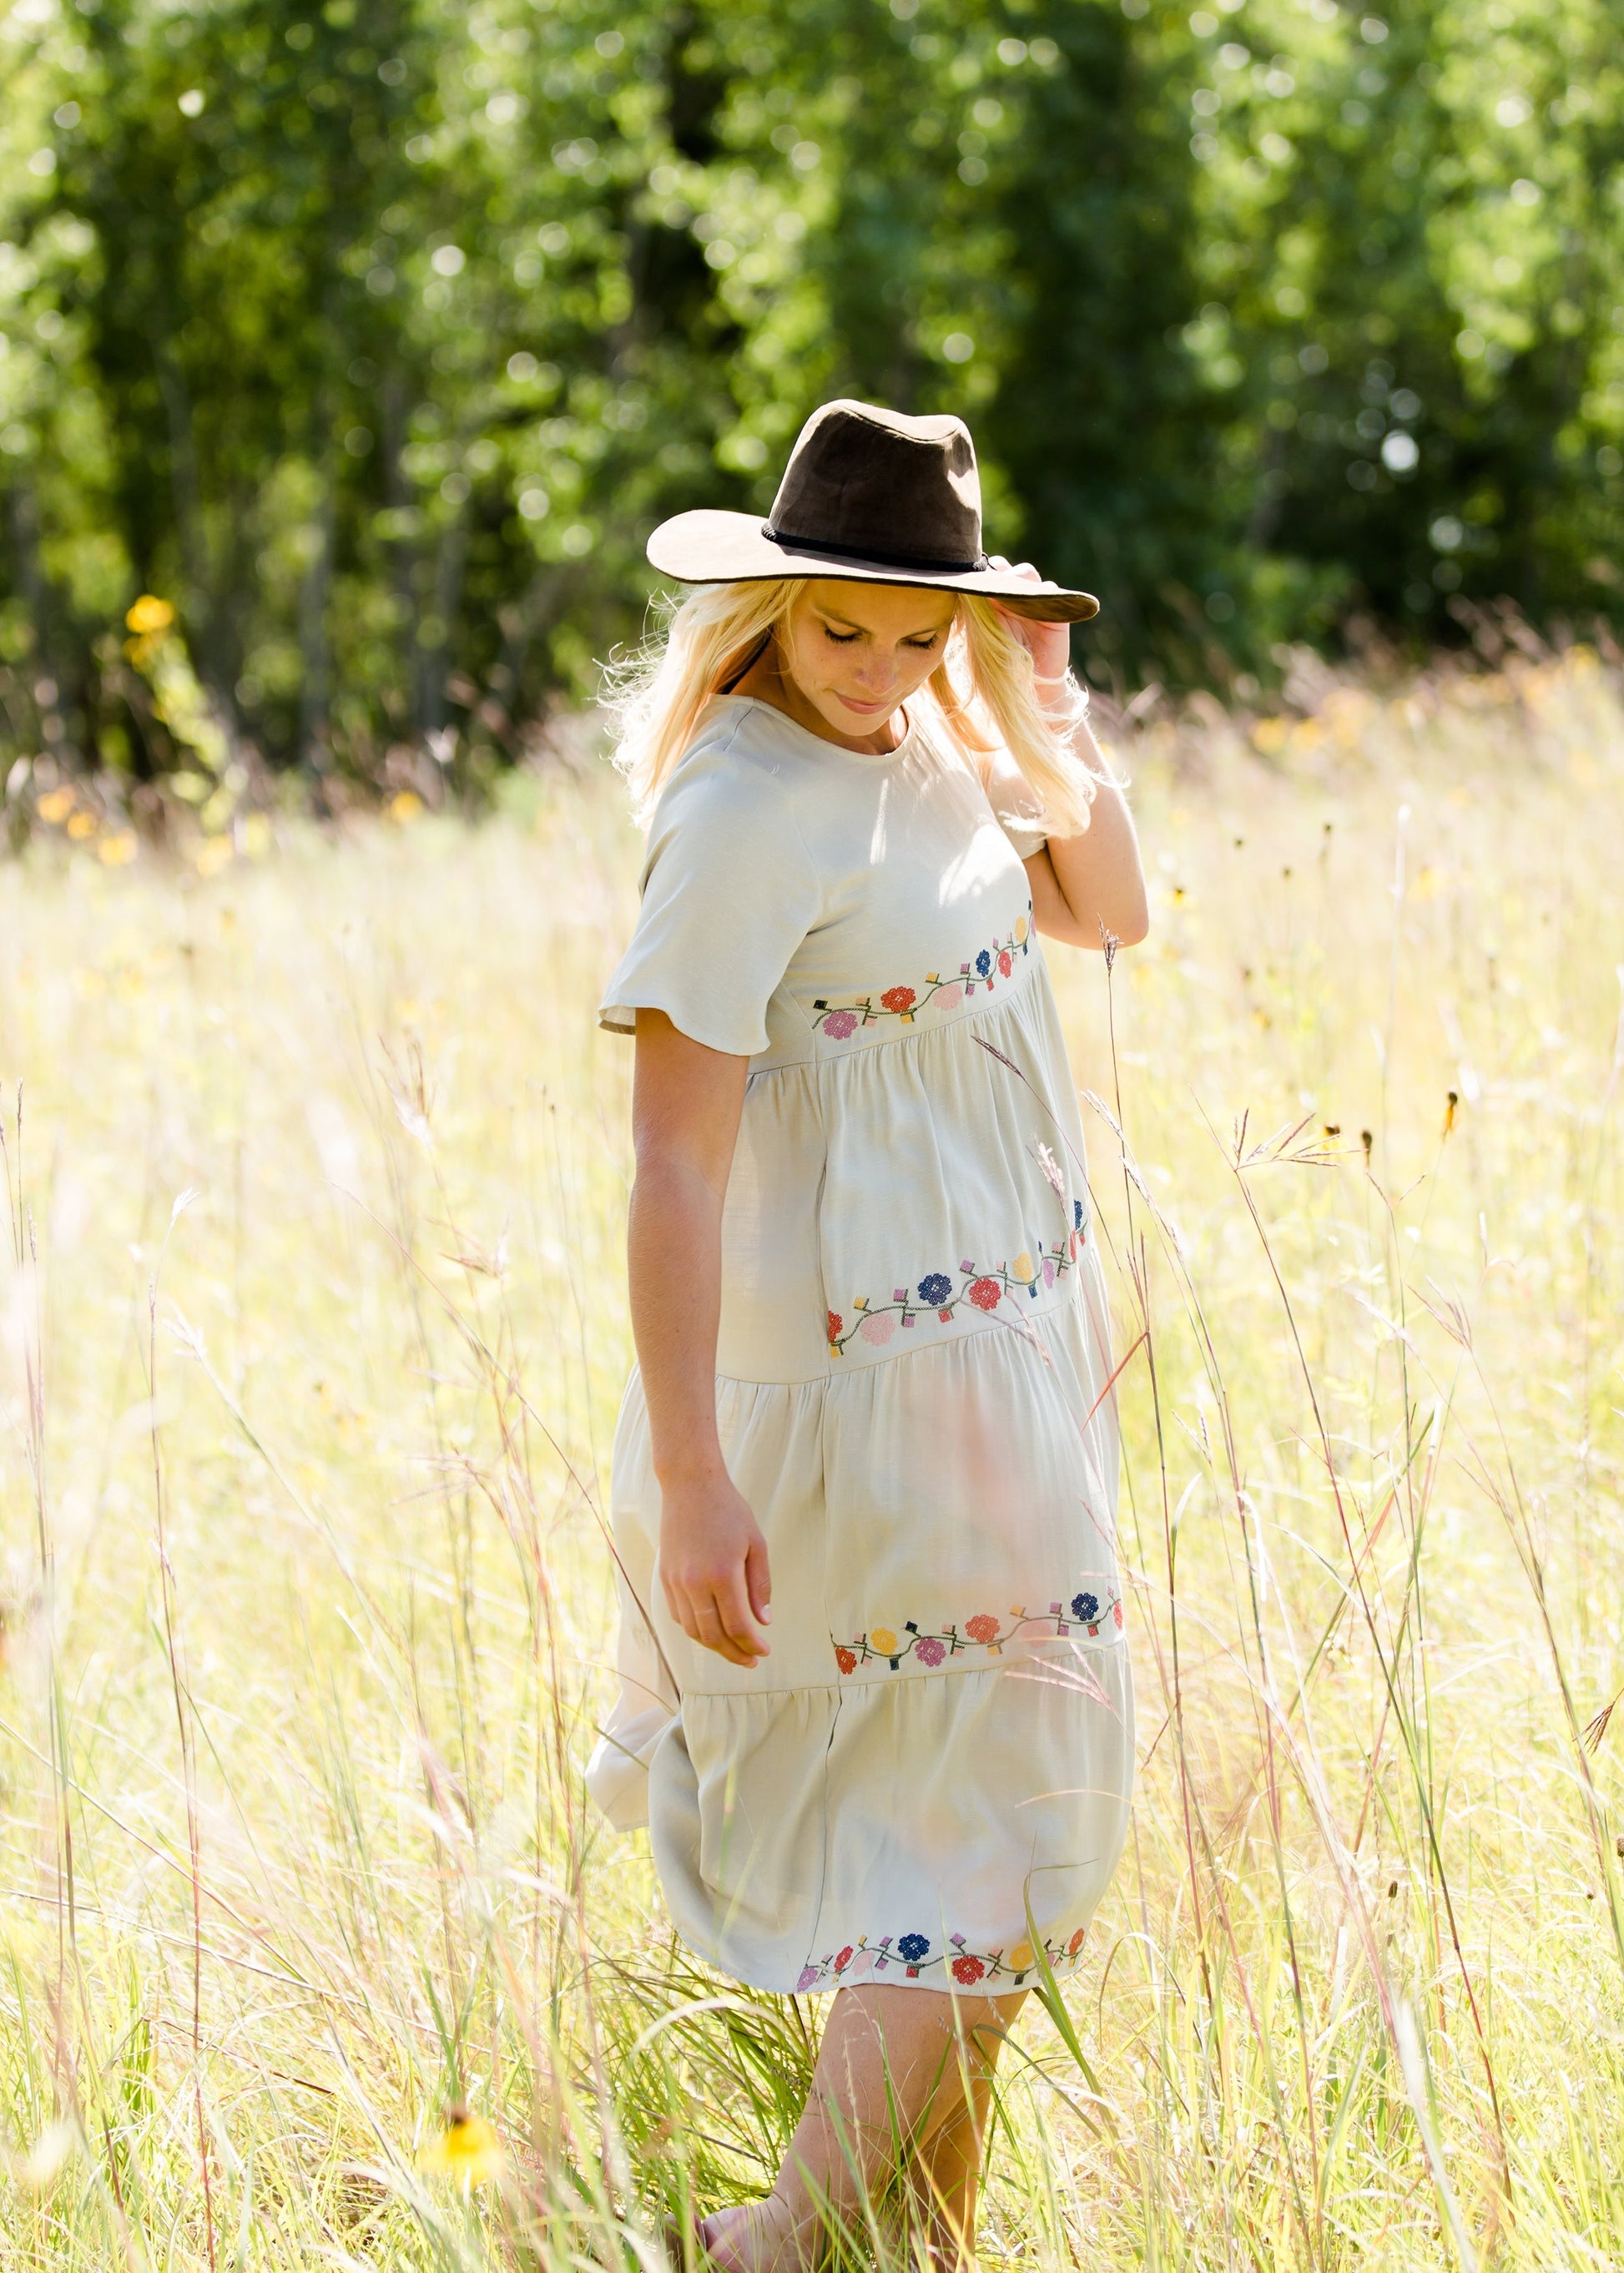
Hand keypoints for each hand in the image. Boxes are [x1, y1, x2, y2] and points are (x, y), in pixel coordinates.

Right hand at [658, 1469, 771, 1668]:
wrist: (690, 1486)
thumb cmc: (729, 1511)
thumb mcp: (755, 1544)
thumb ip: (760, 1585)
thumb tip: (763, 1621)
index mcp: (722, 1575)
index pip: (738, 1625)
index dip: (752, 1645)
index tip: (764, 1651)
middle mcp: (695, 1583)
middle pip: (713, 1636)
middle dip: (733, 1653)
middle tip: (751, 1660)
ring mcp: (676, 1582)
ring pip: (692, 1630)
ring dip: (713, 1646)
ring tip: (732, 1648)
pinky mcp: (664, 1577)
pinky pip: (678, 1615)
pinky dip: (694, 1628)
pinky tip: (710, 1628)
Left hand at [986, 557, 1071, 696]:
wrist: (1028, 689)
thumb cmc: (1000, 667)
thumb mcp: (984, 639)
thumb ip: (979, 615)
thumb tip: (968, 589)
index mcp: (993, 603)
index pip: (989, 576)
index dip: (985, 571)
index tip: (978, 574)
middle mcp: (1014, 600)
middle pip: (1008, 570)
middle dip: (1002, 569)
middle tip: (996, 576)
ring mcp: (1034, 604)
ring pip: (1028, 574)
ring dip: (1020, 576)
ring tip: (1014, 587)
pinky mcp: (1054, 613)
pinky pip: (1051, 592)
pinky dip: (1044, 593)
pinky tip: (1036, 602)